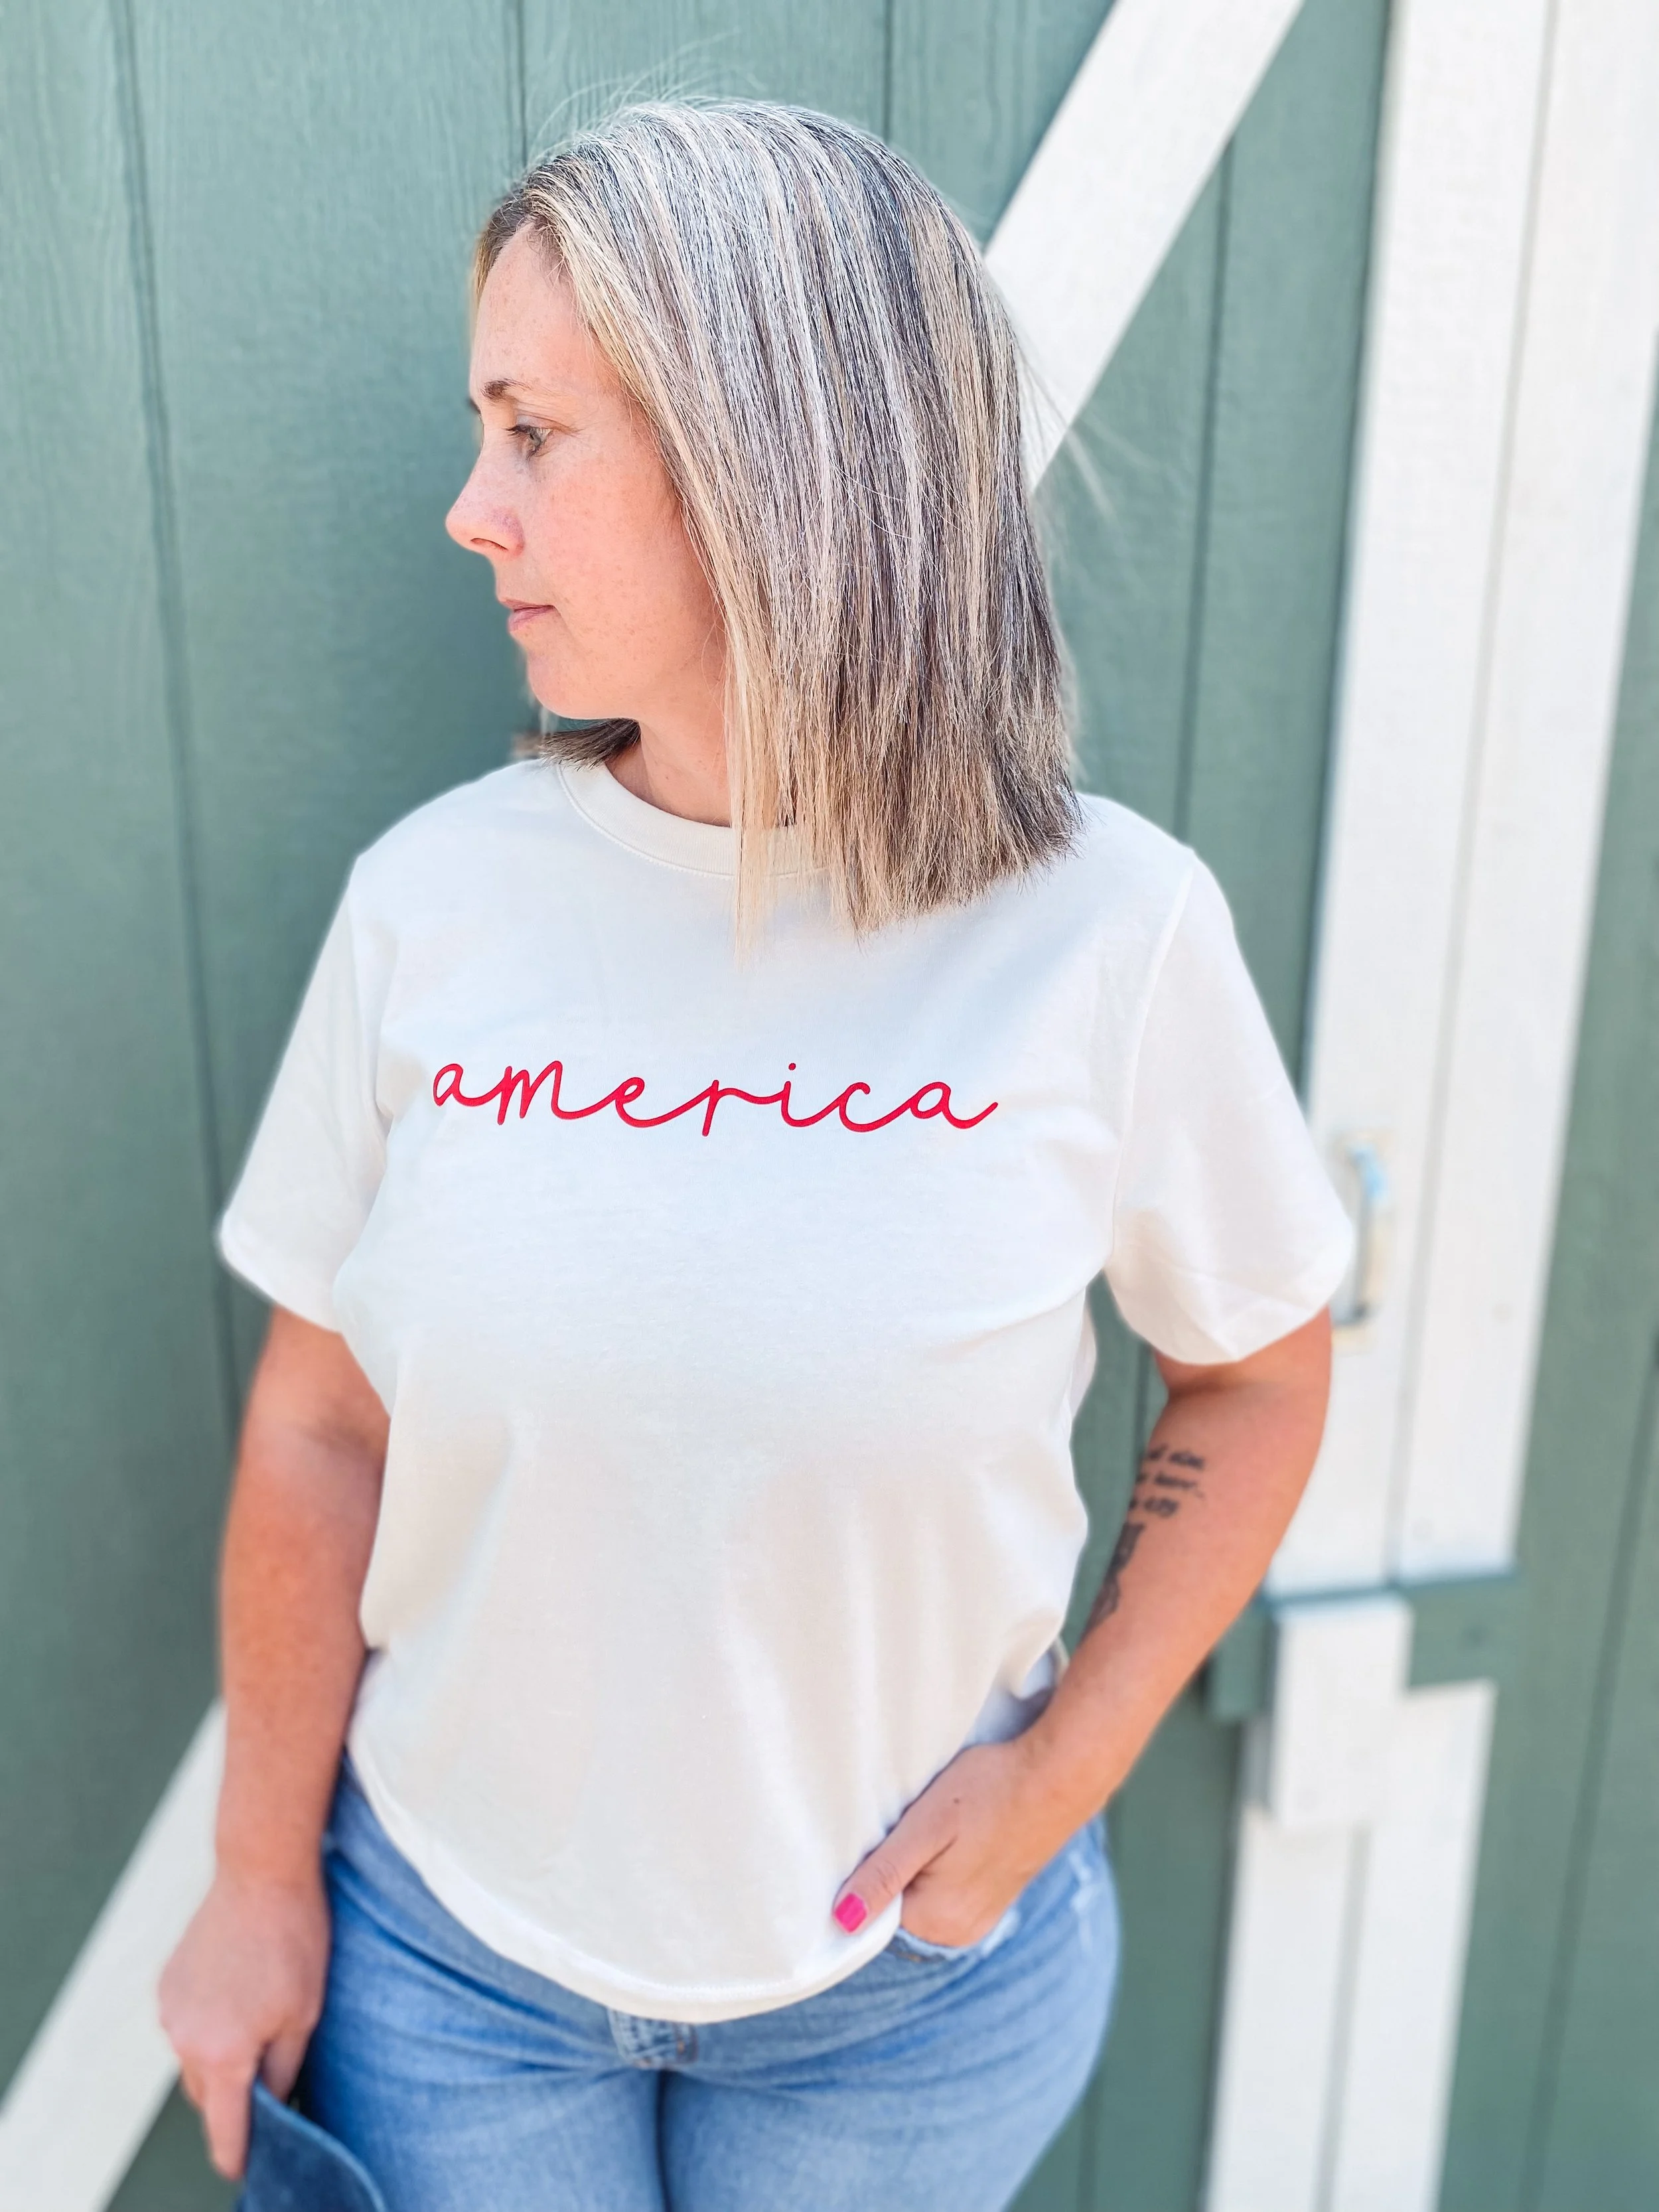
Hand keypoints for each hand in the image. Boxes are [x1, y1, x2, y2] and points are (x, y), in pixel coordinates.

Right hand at [157, 1867, 329, 2179]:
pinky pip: (185, 2025)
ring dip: (219, 2057)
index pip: (224, 2129)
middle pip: (208, 2096)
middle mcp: (184, 2040)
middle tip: (268, 2082)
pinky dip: (207, 2025)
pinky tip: (238, 1994)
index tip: (246, 2168)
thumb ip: (282, 2072)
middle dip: (233, 2099)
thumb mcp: (303, 2015)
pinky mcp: (166, 1985)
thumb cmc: (294, 1941)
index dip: (238, 2155)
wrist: (261, 1872)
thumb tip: (272, 2107)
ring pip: (194, 2060)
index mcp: (221, 2055)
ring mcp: (169, 2011)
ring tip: (258, 2021)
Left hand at [831, 1736, 1076, 1947]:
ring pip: (924, 1895)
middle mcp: (960, 1931)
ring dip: (919, 1865)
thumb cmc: (989, 1790)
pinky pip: (949, 1889)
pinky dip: (942, 1864)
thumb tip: (841, 1922)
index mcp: (937, 1922)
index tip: (884, 1836)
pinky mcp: (995, 1896)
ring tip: (939, 1824)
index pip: (873, 1913)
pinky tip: (958, 1832)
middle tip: (913, 1823)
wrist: (1058, 1775)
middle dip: (894, 1869)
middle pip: (899, 1906)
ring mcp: (981, 1916)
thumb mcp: (925, 1826)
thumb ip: (883, 1875)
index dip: (867, 1873)